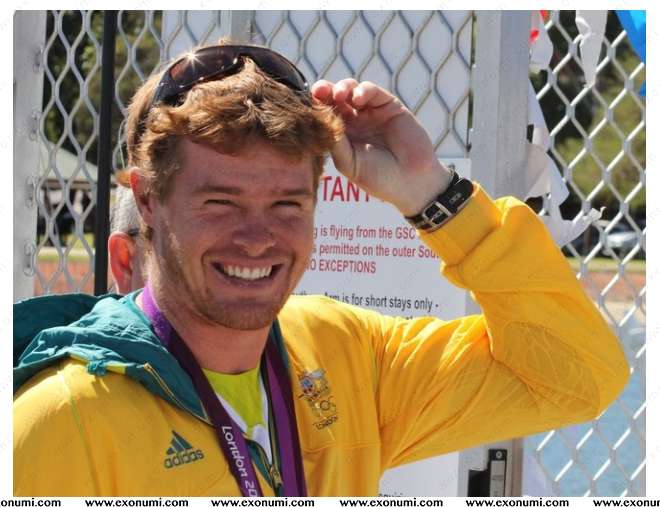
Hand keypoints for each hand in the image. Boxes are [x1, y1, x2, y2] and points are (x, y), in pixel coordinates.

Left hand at [312, 79, 452, 215]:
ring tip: (338, 95)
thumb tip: (321, 120)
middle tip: (319, 91)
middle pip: (333, 99)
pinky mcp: (389, 106)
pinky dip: (363, 90)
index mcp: (341, 136)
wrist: (411, 181)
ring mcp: (371, 113)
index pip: (323, 116)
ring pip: (351, 90)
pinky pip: (372, 91)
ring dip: (341, 88)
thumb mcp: (351, 164)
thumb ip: (336, 144)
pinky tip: (357, 100)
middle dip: (324, 91)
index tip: (307, 104)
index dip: (315, 107)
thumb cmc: (379, 178)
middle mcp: (354, 122)